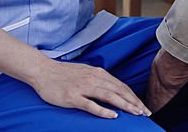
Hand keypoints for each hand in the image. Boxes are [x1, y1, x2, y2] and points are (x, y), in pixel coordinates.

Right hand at [31, 59, 148, 118]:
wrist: (42, 71)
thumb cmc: (64, 74)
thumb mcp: (85, 73)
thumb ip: (99, 80)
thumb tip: (112, 89)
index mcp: (98, 73)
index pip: (121, 86)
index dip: (133, 96)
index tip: (142, 106)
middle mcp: (94, 78)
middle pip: (119, 91)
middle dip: (134, 102)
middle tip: (145, 113)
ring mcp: (83, 87)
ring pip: (109, 96)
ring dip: (124, 105)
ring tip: (135, 113)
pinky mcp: (73, 97)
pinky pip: (91, 105)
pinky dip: (103, 111)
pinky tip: (113, 116)